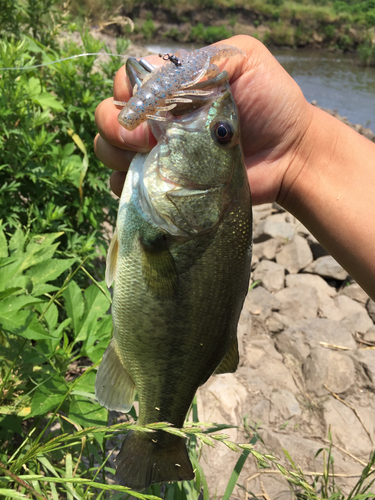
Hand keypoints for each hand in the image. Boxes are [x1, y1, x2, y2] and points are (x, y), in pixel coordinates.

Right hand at [94, 35, 313, 204]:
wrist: (289, 154)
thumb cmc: (270, 103)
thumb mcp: (242, 61)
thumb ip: (200, 62)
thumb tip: (154, 90)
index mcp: (170, 87)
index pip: (125, 83)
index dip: (129, 96)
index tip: (152, 112)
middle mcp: (157, 118)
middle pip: (108, 117)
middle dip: (117, 128)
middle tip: (151, 141)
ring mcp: (158, 153)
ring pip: (110, 150)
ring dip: (118, 155)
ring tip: (150, 161)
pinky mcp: (165, 185)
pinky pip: (125, 186)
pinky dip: (126, 186)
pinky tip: (148, 186)